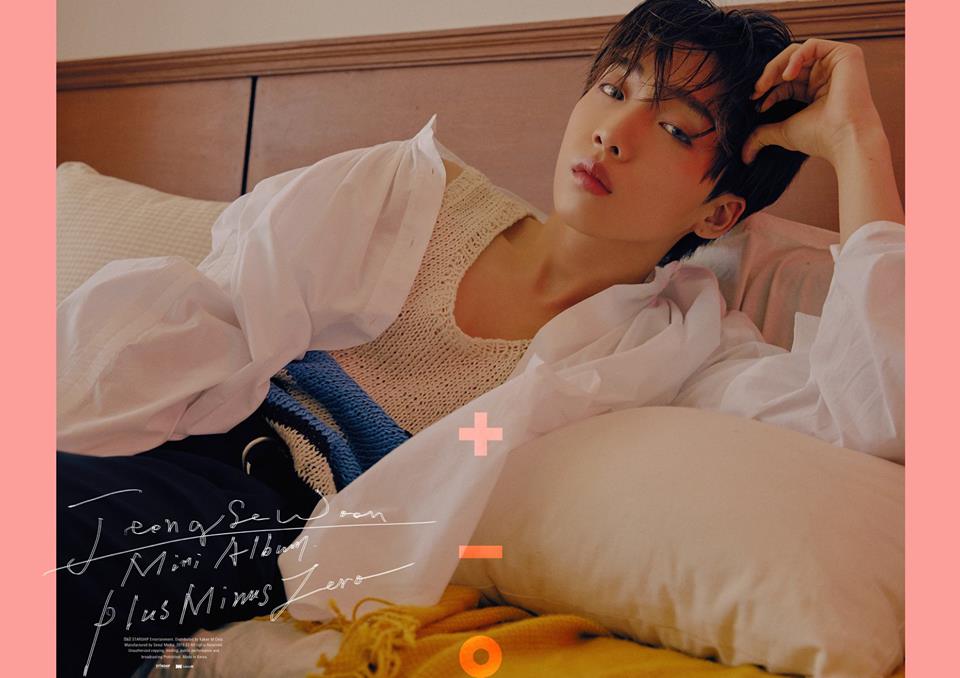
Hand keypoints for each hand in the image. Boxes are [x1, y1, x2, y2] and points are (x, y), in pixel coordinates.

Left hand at [742, 38, 885, 165]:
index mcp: (815, 91)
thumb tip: (744, 156)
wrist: (844, 138)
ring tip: (765, 85)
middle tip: (755, 91)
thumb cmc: (819, 137)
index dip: (767, 87)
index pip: (785, 81)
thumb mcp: (783, 131)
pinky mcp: (846, 55)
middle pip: (789, 64)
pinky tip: (786, 76)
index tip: (753, 100)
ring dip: (776, 67)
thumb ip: (762, 135)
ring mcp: (836, 64)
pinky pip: (812, 45)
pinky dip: (795, 58)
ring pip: (797, 52)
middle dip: (768, 76)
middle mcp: (826, 75)